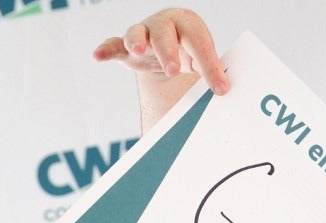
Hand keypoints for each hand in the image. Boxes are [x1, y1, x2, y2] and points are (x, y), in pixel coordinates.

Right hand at [93, 8, 228, 94]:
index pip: (199, 42)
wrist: (173, 62)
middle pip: (163, 32)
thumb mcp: (205, 67)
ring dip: (137, 42)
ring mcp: (143, 36)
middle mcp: (164, 26)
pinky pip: (114, 47)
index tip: (220, 89)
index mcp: (189, 26)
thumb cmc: (192, 61)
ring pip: (137, 33)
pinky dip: (106, 50)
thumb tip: (226, 93)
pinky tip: (98, 56)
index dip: (210, 65)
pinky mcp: (126, 50)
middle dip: (168, 50)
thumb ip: (213, 76)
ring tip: (139, 52)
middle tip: (174, 70)